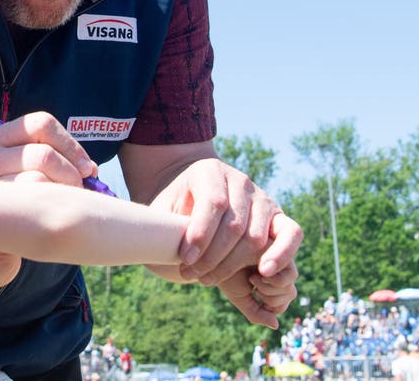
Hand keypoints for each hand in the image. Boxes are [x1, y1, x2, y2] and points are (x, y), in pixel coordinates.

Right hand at [0, 112, 96, 290]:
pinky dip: (49, 214)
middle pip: (45, 154)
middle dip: (71, 176)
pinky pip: (30, 207)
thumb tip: (89, 169)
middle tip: (75, 194)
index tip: (86, 169)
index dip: (71, 145)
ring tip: (60, 207)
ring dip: (61, 197)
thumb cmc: (15, 206)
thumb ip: (55, 161)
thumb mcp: (29, 172)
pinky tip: (48, 221)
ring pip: (39, 179)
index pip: (41, 124)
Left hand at [149, 158, 300, 284]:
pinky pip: (291, 234)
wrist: (192, 202)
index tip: (184, 259)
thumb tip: (159, 247)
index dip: (200, 234)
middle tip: (189, 274)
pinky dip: (281, 255)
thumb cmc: (174, 209)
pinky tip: (263, 272)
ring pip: (255, 236)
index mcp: (210, 171)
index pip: (213, 203)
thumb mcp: (162, 211)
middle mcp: (240, 181)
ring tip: (206, 278)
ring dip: (231, 264)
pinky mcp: (278, 217)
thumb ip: (160, 226)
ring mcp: (262, 198)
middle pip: (234, 224)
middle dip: (211, 256)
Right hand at [217, 259, 298, 328]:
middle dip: (270, 298)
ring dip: (271, 289)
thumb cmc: (225, 273)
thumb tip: (276, 325)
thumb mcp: (239, 297)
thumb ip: (256, 313)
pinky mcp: (281, 250)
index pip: (282, 303)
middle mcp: (278, 270)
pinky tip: (260, 272)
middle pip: (290, 294)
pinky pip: (291, 276)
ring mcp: (280, 259)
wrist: (214, 255)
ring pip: (291, 288)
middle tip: (252, 283)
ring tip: (253, 277)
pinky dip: (276, 281)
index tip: (253, 294)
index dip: (271, 306)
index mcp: (270, 282)